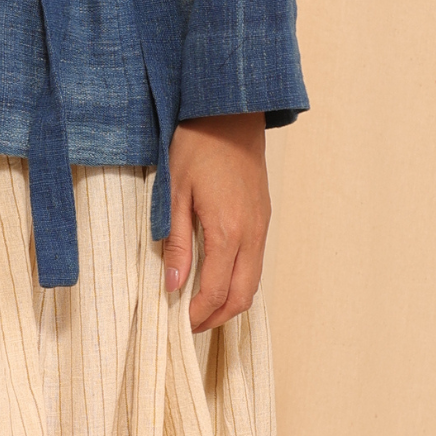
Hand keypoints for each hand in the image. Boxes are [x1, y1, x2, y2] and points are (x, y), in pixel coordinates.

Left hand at [162, 113, 269, 329]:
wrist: (230, 111)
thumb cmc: (197, 144)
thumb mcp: (174, 192)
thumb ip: (177, 243)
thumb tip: (172, 285)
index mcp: (228, 230)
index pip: (216, 291)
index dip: (197, 315)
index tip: (176, 325)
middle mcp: (252, 233)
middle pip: (242, 297)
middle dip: (216, 318)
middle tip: (187, 325)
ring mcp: (262, 225)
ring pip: (253, 282)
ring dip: (229, 302)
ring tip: (198, 305)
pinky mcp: (263, 217)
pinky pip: (255, 262)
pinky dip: (238, 281)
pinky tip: (214, 277)